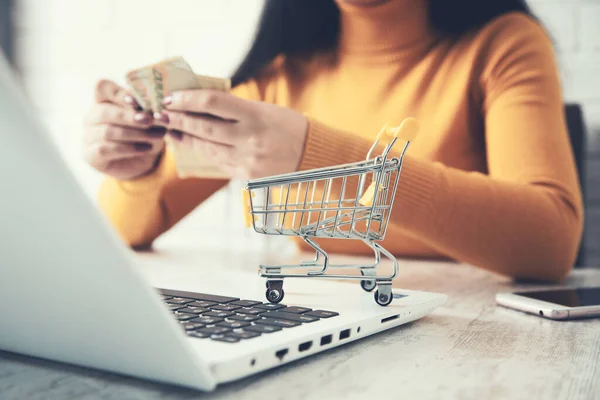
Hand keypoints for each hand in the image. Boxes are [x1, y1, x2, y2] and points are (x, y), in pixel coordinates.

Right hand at [83, 80, 165, 179]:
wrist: (142, 162)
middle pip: (104, 111)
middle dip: (129, 116)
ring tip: (156, 136)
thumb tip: (161, 108)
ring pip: (108, 131)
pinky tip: (147, 148)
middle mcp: (92, 116)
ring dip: (135, 134)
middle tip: (149, 121)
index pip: (102, 87)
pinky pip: (106, 149)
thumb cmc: (145, 134)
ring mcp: (89, 135)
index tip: (137, 102)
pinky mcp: (90, 154)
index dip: (119, 94)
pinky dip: (130, 148)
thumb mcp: (151, 120)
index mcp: (104, 100)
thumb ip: (150, 111)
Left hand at [155, 90, 307, 178]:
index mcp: (255, 116)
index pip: (212, 103)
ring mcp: (247, 161)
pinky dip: (205, 152)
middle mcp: (249, 140)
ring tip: (171, 131)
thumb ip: (236, 109)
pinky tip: (193, 145)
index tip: (171, 98)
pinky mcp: (246, 176)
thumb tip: (201, 105)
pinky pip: (219, 162)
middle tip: (161, 114)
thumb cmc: (289, 127)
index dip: (187, 99)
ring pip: (206, 148)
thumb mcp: (265, 110)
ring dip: (186, 139)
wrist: (313, 157)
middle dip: (178, 120)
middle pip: (203, 127)